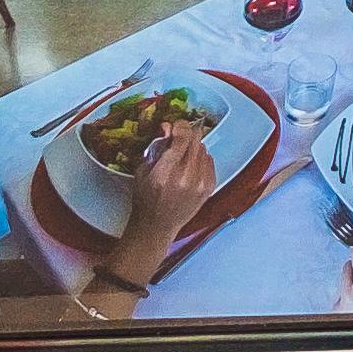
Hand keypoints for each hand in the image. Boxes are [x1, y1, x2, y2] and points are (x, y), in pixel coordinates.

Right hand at [120, 125, 219, 255]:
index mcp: (165, 173)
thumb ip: (156, 147)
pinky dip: (200, 158)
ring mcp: (200, 184)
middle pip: (196, 140)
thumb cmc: (145, 199)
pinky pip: (210, 161)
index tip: (176, 124)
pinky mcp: (209, 188)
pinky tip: (190, 166)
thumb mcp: (142, 170)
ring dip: (193, 147)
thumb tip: (167, 126)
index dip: (180, 126)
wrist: (157, 226)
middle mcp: (186, 178)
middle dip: (186, 134)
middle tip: (178, 136)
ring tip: (181, 156)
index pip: (182, 138)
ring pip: (203, 149)